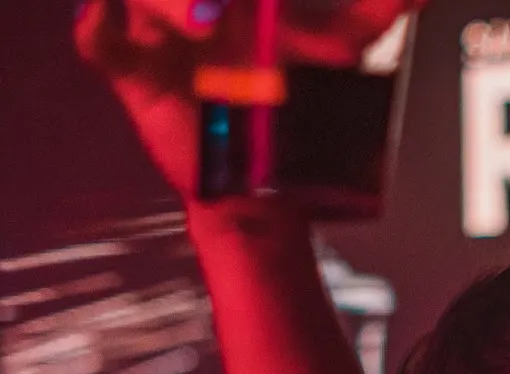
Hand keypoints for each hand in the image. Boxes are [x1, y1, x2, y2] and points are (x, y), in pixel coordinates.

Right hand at [73, 0, 425, 199]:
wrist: (266, 182)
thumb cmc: (299, 109)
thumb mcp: (340, 55)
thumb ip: (373, 14)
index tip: (234, 6)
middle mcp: (193, 0)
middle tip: (224, 9)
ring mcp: (158, 32)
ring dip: (168, 2)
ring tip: (206, 22)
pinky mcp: (136, 76)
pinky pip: (99, 42)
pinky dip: (99, 30)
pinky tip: (107, 22)